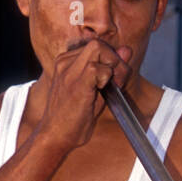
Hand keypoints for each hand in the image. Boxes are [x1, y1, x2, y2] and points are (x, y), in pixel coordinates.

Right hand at [39, 33, 132, 152]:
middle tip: (117, 81)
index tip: (115, 79)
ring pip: (98, 48)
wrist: (55, 136)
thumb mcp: (94, 90)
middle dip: (115, 59)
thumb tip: (126, 50)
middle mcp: (65, 62)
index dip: (111, 59)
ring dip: (113, 66)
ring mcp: (68, 71)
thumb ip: (110, 69)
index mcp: (66, 62)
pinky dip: (107, 77)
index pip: (96, 46)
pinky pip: (97, 68)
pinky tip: (103, 91)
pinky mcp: (75, 84)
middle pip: (98, 43)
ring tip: (112, 87)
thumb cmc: (71, 119)